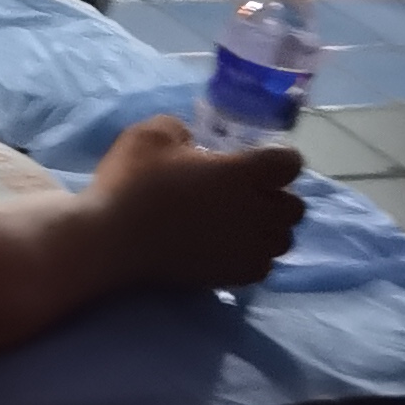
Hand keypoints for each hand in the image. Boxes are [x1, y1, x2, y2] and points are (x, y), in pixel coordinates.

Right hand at [89, 115, 303, 288]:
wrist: (110, 239)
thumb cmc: (132, 183)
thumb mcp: (149, 135)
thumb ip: (180, 129)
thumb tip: (191, 141)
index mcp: (244, 173)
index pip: (290, 163)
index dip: (276, 159)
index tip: (253, 159)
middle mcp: (257, 211)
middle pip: (294, 206)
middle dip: (276, 196)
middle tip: (245, 193)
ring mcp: (247, 247)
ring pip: (283, 239)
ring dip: (268, 228)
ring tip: (240, 223)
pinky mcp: (233, 275)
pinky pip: (263, 266)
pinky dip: (253, 256)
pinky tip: (229, 247)